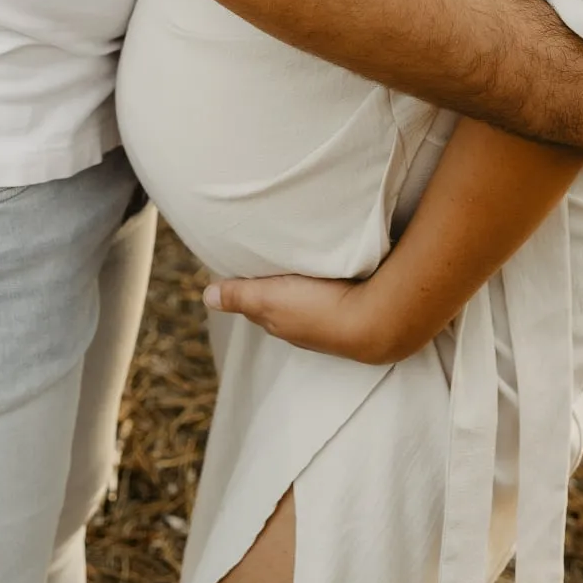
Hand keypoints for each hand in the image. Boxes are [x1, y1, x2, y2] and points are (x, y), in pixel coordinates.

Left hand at [204, 272, 399, 364]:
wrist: (375, 322)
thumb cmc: (318, 308)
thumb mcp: (270, 298)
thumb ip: (240, 295)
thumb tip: (206, 296)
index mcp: (277, 321)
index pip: (255, 303)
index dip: (247, 285)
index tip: (242, 262)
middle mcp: (300, 326)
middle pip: (280, 302)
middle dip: (273, 283)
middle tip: (268, 256)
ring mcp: (327, 322)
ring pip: (305, 299)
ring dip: (300, 283)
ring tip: (298, 259)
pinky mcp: (350, 309)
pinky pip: (329, 294)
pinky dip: (324, 282)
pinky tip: (329, 270)